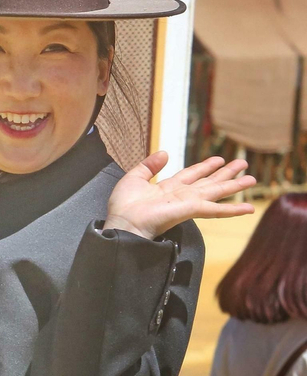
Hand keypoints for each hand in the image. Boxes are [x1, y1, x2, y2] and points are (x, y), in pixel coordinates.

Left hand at [104, 152, 255, 238]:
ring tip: (253, 178)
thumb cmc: (124, 205)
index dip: (205, 166)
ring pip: (217, 192)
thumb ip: (149, 165)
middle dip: (226, 173)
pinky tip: (249, 208)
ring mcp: (189, 202)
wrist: (123, 222)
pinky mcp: (192, 210)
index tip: (218, 159)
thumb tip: (165, 153)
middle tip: (243, 163)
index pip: (191, 174)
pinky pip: (216, 209)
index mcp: (168, 188)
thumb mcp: (134, 178)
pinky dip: (233, 209)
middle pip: (209, 181)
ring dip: (235, 185)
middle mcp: (182, 195)